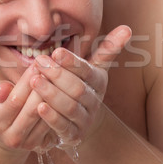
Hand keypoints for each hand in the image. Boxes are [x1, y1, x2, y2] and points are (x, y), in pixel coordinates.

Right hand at [0, 63, 57, 151]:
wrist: (5, 136)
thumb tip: (4, 88)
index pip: (15, 99)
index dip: (27, 82)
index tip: (36, 65)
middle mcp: (11, 137)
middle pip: (32, 110)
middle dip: (44, 88)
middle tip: (52, 69)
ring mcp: (28, 143)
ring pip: (46, 118)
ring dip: (54, 97)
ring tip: (59, 79)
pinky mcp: (42, 145)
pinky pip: (54, 124)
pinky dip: (59, 108)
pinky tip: (63, 93)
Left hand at [29, 25, 131, 147]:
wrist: (81, 121)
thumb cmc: (82, 86)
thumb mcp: (94, 67)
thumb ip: (107, 49)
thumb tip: (128, 28)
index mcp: (99, 81)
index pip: (87, 70)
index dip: (72, 62)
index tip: (56, 52)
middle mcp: (94, 101)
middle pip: (78, 88)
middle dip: (57, 75)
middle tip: (39, 63)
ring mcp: (85, 119)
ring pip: (70, 107)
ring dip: (51, 94)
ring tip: (35, 81)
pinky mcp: (74, 135)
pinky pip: (63, 127)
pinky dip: (51, 117)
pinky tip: (39, 108)